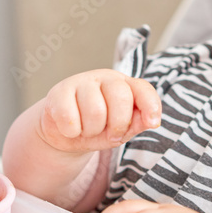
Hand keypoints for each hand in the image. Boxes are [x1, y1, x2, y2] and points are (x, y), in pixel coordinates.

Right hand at [36, 69, 160, 153]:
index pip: (143, 88)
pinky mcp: (59, 91)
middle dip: (118, 125)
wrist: (65, 132)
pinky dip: (72, 132)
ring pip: (95, 111)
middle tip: (110, 134)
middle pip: (120, 98)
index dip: (151, 105)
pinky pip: (70, 118)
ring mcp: (81, 81)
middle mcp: (104, 77)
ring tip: (88, 129)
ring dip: (92, 131)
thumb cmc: (98, 127)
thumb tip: (151, 120)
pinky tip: (71, 127)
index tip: (152, 123)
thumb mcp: (122, 129)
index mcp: (125, 84)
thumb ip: (137, 123)